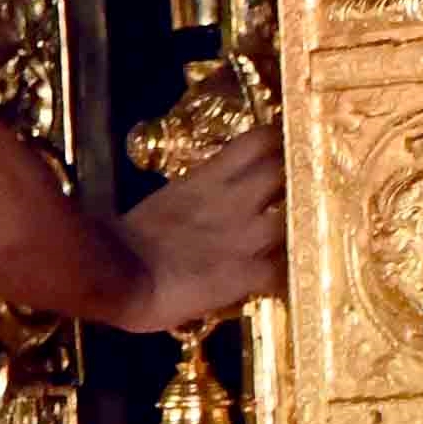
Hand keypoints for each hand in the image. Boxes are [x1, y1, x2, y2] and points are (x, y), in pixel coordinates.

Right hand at [111, 125, 283, 334]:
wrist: (116, 277)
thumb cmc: (117, 242)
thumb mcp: (158, 205)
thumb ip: (187, 196)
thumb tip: (193, 198)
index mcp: (205, 179)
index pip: (257, 143)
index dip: (278, 143)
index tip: (289, 144)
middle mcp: (233, 200)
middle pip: (286, 172)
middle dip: (299, 176)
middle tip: (306, 186)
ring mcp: (244, 237)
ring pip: (295, 216)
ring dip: (301, 223)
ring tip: (304, 233)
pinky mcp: (246, 273)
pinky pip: (282, 271)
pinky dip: (287, 274)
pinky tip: (285, 280)